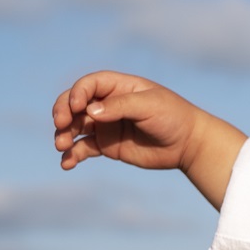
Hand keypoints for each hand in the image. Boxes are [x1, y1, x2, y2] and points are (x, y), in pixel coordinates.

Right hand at [51, 71, 245, 207]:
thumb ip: (120, 107)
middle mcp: (107, 104)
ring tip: (61, 146)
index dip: (77, 93)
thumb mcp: (150, 106)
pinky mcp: (107, 146)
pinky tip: (67, 164)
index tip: (77, 107)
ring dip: (63, 134)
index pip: (88, 85)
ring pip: (74, 127)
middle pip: (74, 104)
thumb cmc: (173, 117)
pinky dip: (72, 155)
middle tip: (60, 125)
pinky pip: (82, 149)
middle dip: (62, 112)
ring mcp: (105, 125)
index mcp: (118, 87)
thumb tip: (89, 111)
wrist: (188, 144)